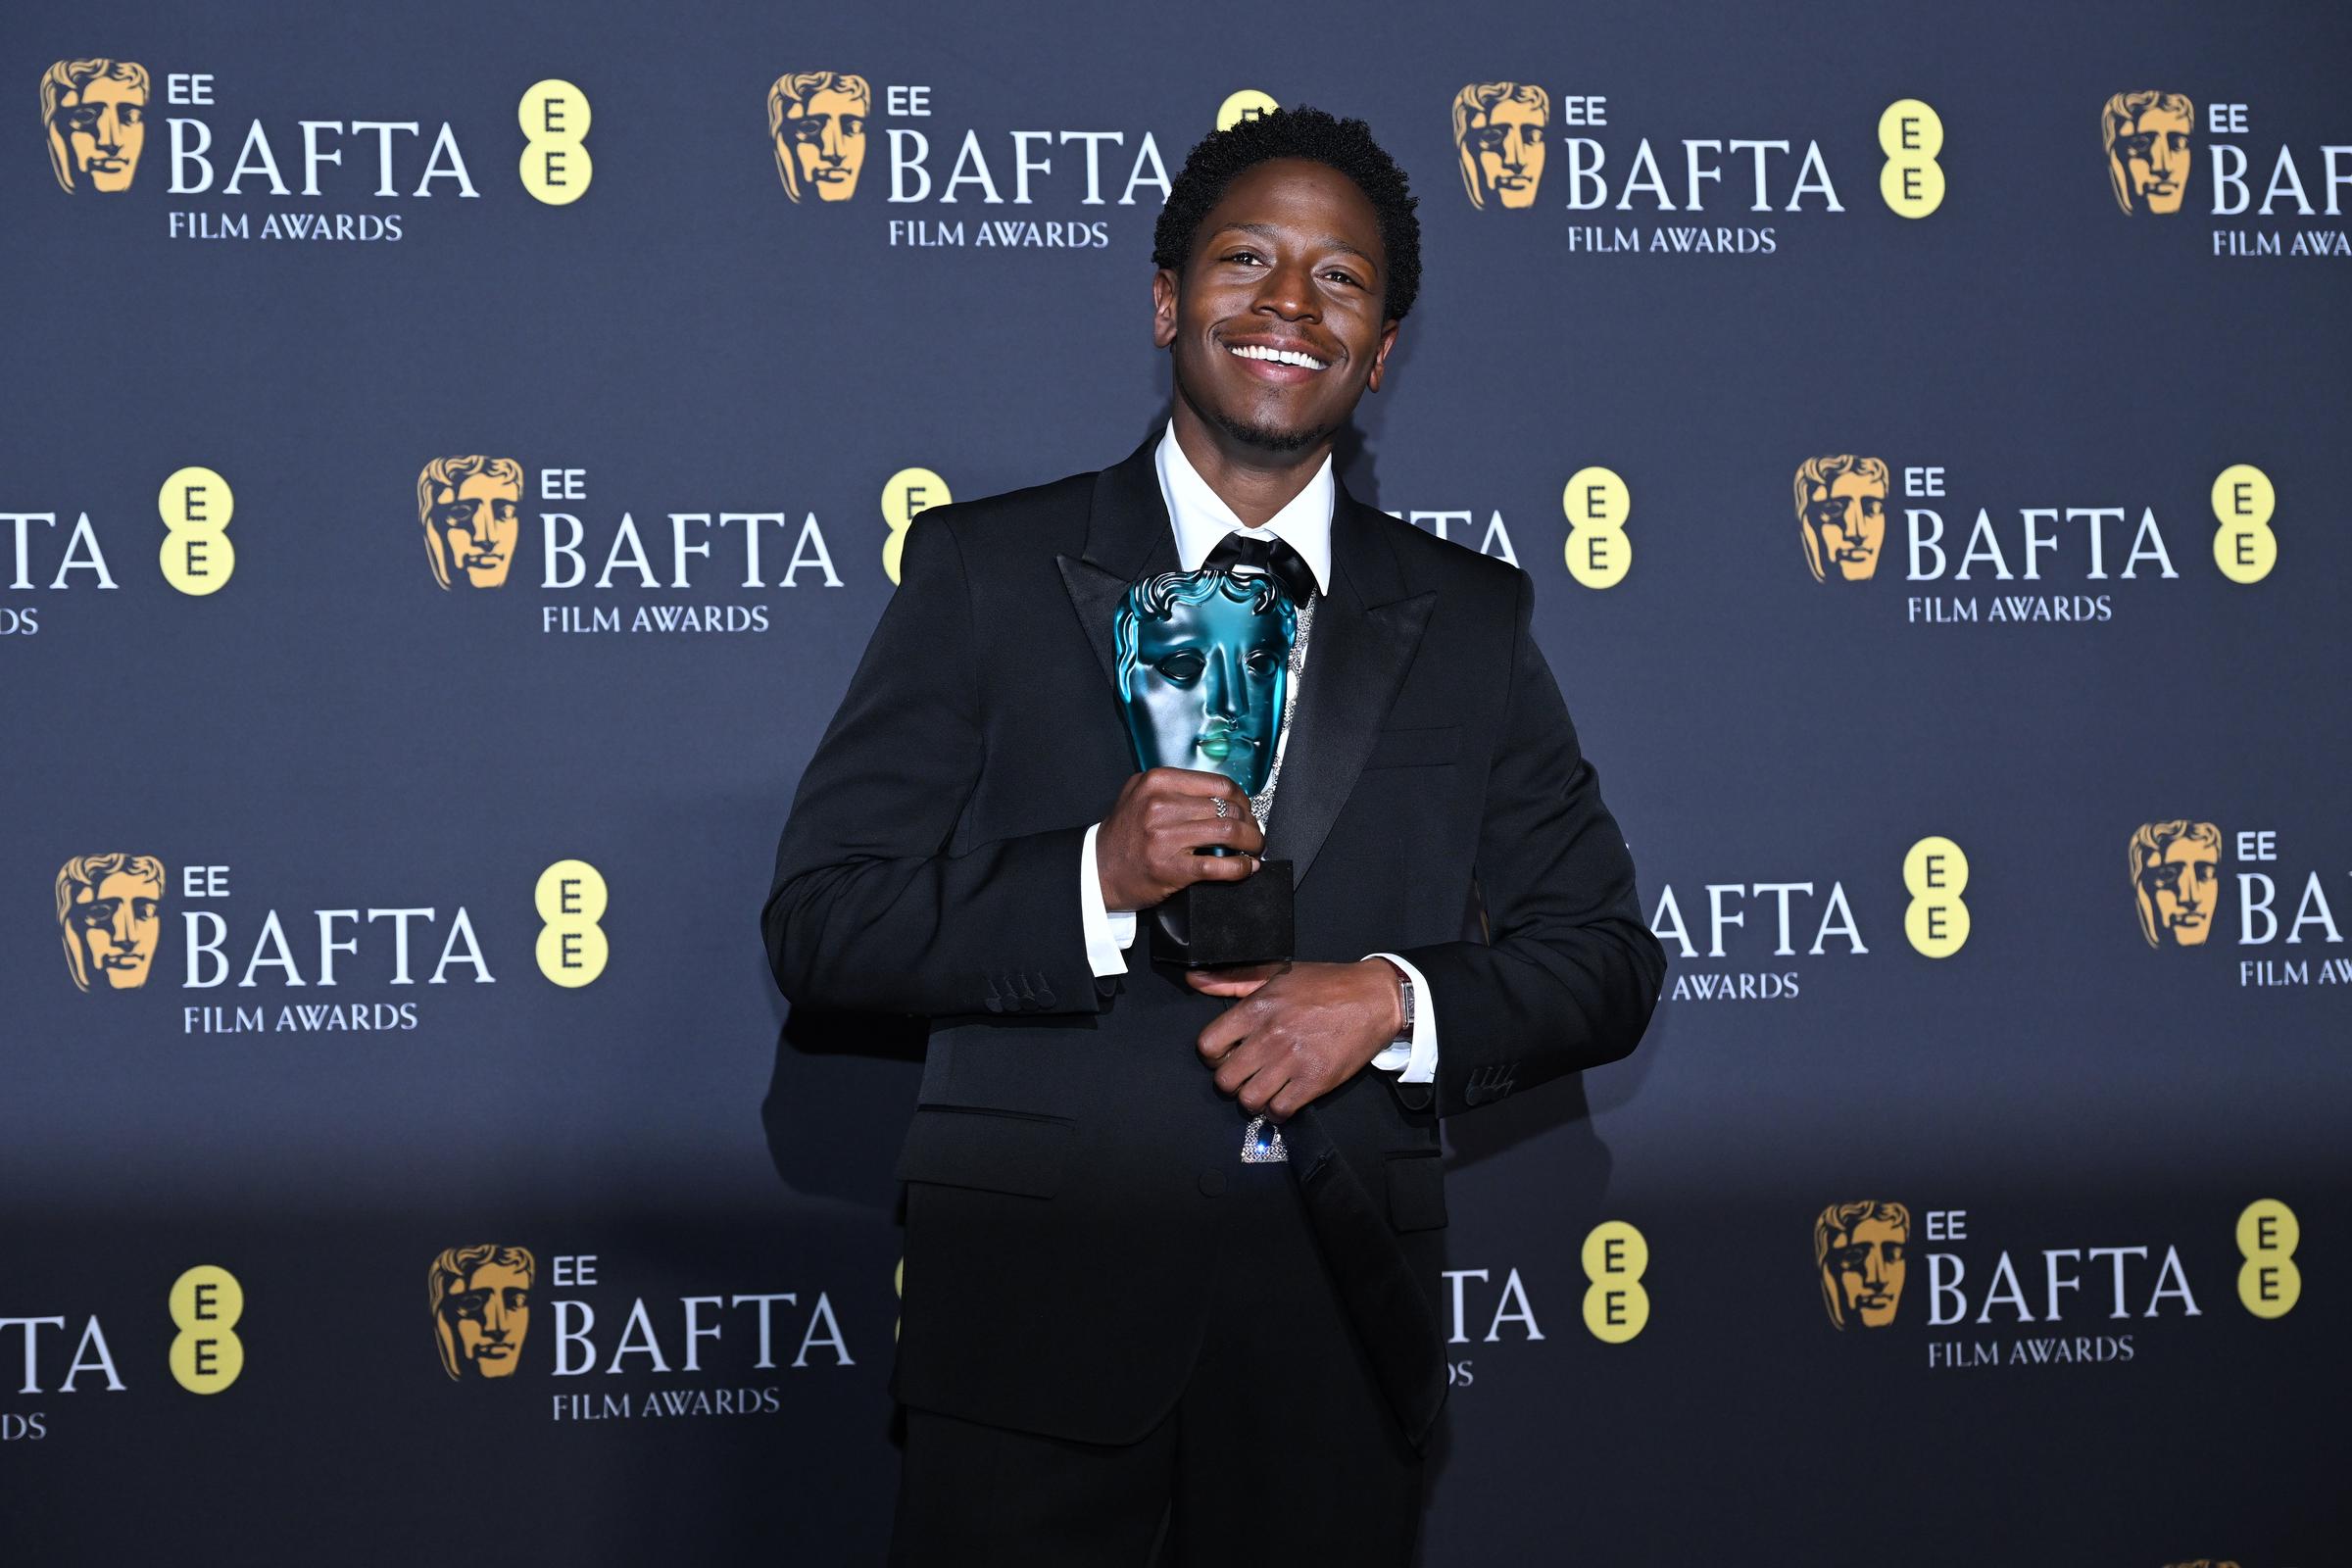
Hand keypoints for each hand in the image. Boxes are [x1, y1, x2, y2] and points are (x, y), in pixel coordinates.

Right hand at [1095, 767, 1262, 911]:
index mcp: (1158, 781)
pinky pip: (1219, 865)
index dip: (1242, 798)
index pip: (1218, 784)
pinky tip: (1245, 868)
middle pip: (1228, 807)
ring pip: (1229, 832)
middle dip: (1250, 823)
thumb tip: (1221, 795)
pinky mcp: (1171, 868)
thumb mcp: (1139, 794)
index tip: (1246, 809)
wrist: (1096, 870)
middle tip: (1254, 833)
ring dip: (1251, 843)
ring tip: (1254, 849)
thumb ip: (1174, 787)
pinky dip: (1240, 867)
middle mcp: (1161, 805)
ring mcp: (1166, 837)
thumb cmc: (1122, 835)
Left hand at [1191, 960, 1405, 1119]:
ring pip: (1248, 1100)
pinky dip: (1276, 1111)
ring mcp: (1292, 1061)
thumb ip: (1232, 979)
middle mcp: (1270, 1036)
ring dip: (1252, 1098)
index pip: (1208, 1045)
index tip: (1225, 1054)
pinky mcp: (1314, 1081)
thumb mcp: (1277, 972)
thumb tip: (1194, 980)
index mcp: (1257, 1008)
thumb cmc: (1326, 985)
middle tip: (1245, 1074)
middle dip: (1231, 1080)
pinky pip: (1279, 1111)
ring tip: (1263, 1088)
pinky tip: (1282, 1099)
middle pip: (1225, 1079)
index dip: (1212, 1055)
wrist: (1374, 998)